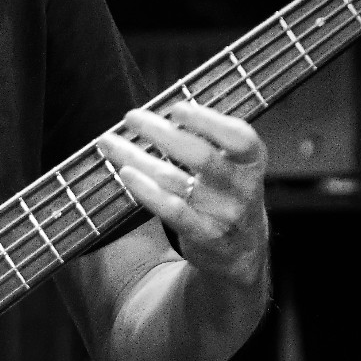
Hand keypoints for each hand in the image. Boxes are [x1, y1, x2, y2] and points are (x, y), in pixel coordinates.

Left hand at [97, 102, 268, 287]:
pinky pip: (171, 210)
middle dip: (161, 133)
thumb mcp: (231, 165)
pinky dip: (146, 190)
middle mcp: (242, 187)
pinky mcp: (204, 235)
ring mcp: (224, 213)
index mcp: (251, 161)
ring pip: (174, 179)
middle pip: (201, 156)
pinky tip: (126, 173)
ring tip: (109, 142)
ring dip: (137, 157)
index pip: (240, 137)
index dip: (209, 121)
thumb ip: (205, 140)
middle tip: (131, 117)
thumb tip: (155, 113)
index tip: (176, 108)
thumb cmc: (225, 194)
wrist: (241, 251)